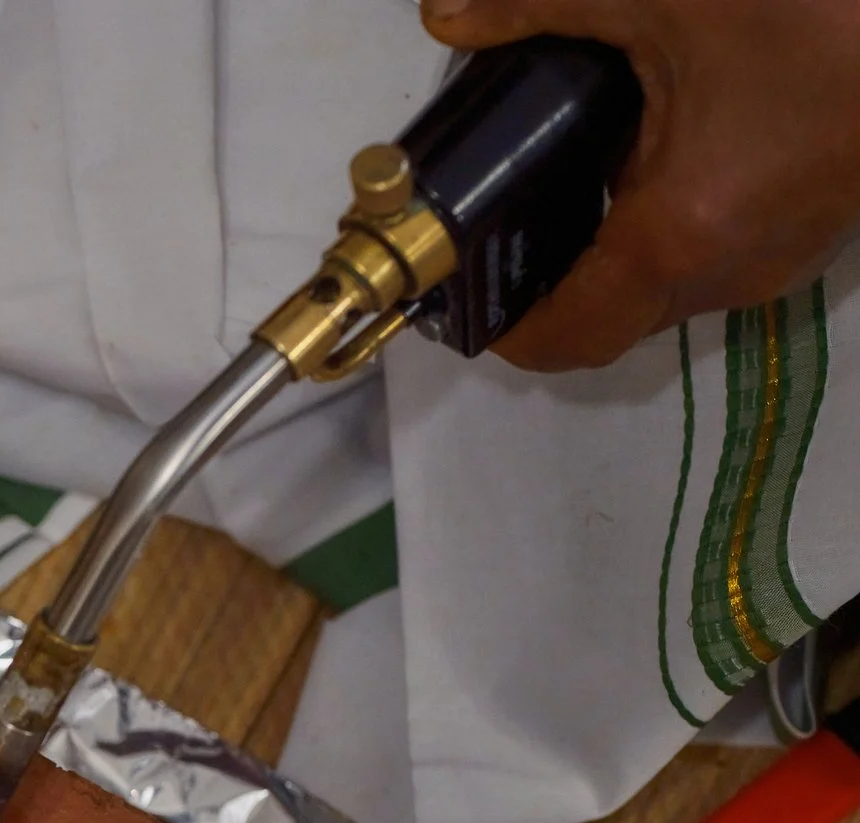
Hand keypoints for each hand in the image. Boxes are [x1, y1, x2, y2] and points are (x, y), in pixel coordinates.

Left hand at [424, 0, 859, 369]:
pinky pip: (717, 250)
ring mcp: (783, 254)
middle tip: (503, 211)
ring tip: (571, 169)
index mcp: (680, 238)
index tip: (464, 290)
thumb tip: (451, 13)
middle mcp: (733, 270)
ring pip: (666, 286)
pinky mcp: (815, 224)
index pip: (564, 339)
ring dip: (613, 243)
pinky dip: (670, 218)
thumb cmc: (827, 9)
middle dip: (550, 276)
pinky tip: (652, 143)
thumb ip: (542, 6)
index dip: (502, 330)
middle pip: (609, 316)